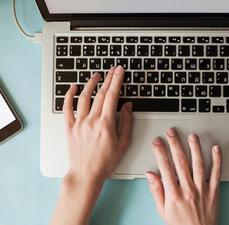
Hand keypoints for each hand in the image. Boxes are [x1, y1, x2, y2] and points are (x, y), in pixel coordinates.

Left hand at [49, 66, 132, 224]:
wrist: (86, 174)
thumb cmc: (106, 162)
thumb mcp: (123, 144)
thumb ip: (126, 123)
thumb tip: (127, 106)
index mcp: (106, 124)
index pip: (112, 96)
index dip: (117, 81)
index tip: (120, 71)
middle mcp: (91, 121)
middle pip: (100, 94)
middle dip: (108, 78)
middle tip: (113, 69)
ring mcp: (79, 123)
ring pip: (84, 97)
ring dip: (91, 84)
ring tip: (96, 75)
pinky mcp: (70, 127)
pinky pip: (67, 108)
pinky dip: (69, 96)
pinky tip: (72, 87)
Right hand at [146, 128, 221, 224]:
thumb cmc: (179, 224)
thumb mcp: (162, 210)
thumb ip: (156, 190)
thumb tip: (150, 174)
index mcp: (174, 194)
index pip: (165, 168)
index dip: (160, 152)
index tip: (157, 142)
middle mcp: (188, 189)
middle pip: (181, 162)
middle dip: (175, 144)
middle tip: (172, 132)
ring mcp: (202, 189)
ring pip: (199, 164)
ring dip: (195, 148)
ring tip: (192, 136)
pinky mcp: (214, 191)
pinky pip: (216, 173)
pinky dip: (217, 160)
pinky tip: (216, 149)